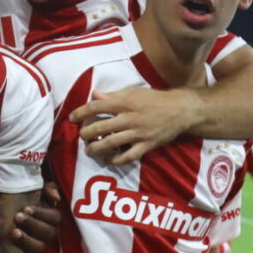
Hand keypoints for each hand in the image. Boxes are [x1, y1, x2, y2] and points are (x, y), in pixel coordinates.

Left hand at [11, 181, 62, 252]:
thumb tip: (56, 197)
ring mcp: (36, 245)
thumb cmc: (18, 199)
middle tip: (17, 217)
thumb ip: (45, 189)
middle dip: (32, 224)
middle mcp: (45, 233)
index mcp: (48, 217)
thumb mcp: (31, 191)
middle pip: (48, 232)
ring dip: (28, 240)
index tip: (26, 208)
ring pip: (40, 247)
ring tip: (13, 232)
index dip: (42, 213)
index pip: (54, 217)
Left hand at [69, 87, 200, 164]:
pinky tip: (109, 160)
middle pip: (101, 127)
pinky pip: (129, 156)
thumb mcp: (133, 92)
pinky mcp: (147, 145)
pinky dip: (117, 160)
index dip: (82, 112)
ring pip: (112, 143)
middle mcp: (130, 118)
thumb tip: (94, 95)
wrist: (180, 110)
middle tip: (81, 136)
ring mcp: (138, 133)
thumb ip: (113, 96)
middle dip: (87, 133)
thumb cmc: (155, 99)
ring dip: (97, 148)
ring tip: (89, 150)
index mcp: (125, 102)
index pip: (97, 106)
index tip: (72, 117)